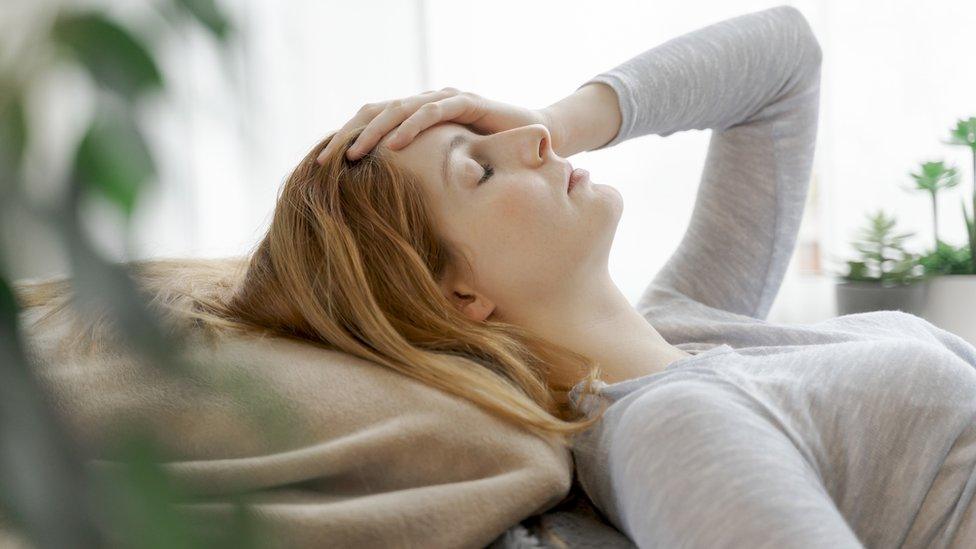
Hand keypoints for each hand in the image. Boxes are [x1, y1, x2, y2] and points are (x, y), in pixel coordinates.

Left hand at [316, 87, 554, 163]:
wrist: (539, 137)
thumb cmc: (494, 157)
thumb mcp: (450, 170)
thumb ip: (424, 178)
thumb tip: (391, 212)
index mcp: (416, 118)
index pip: (371, 123)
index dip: (345, 141)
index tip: (320, 167)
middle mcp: (425, 103)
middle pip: (374, 113)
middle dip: (347, 137)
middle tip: (322, 161)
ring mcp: (444, 98)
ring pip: (397, 110)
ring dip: (372, 133)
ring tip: (351, 155)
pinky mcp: (466, 101)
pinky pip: (432, 111)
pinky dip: (411, 127)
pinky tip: (393, 145)